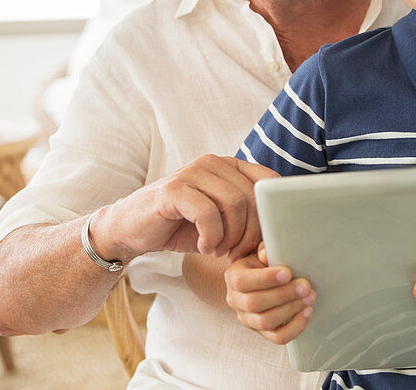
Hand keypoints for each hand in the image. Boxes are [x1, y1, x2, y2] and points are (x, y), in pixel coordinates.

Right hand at [93, 154, 277, 262]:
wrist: (133, 230)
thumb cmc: (182, 227)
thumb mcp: (221, 221)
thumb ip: (247, 217)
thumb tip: (282, 233)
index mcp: (229, 166)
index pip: (269, 182)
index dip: (271, 215)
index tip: (260, 243)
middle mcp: (213, 163)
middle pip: (252, 196)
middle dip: (251, 233)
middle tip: (237, 253)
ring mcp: (192, 172)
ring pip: (233, 203)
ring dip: (230, 236)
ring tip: (218, 250)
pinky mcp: (174, 189)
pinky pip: (207, 213)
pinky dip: (211, 237)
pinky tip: (204, 246)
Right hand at [224, 243, 314, 344]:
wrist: (260, 280)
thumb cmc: (262, 263)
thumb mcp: (260, 252)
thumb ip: (264, 251)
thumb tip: (266, 254)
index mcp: (232, 277)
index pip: (242, 282)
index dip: (265, 279)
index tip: (288, 273)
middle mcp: (235, 300)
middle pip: (254, 303)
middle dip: (283, 295)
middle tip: (305, 286)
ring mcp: (247, 319)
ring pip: (265, 322)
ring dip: (291, 309)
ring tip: (309, 297)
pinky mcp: (262, 333)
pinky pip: (278, 337)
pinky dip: (295, 327)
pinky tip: (307, 312)